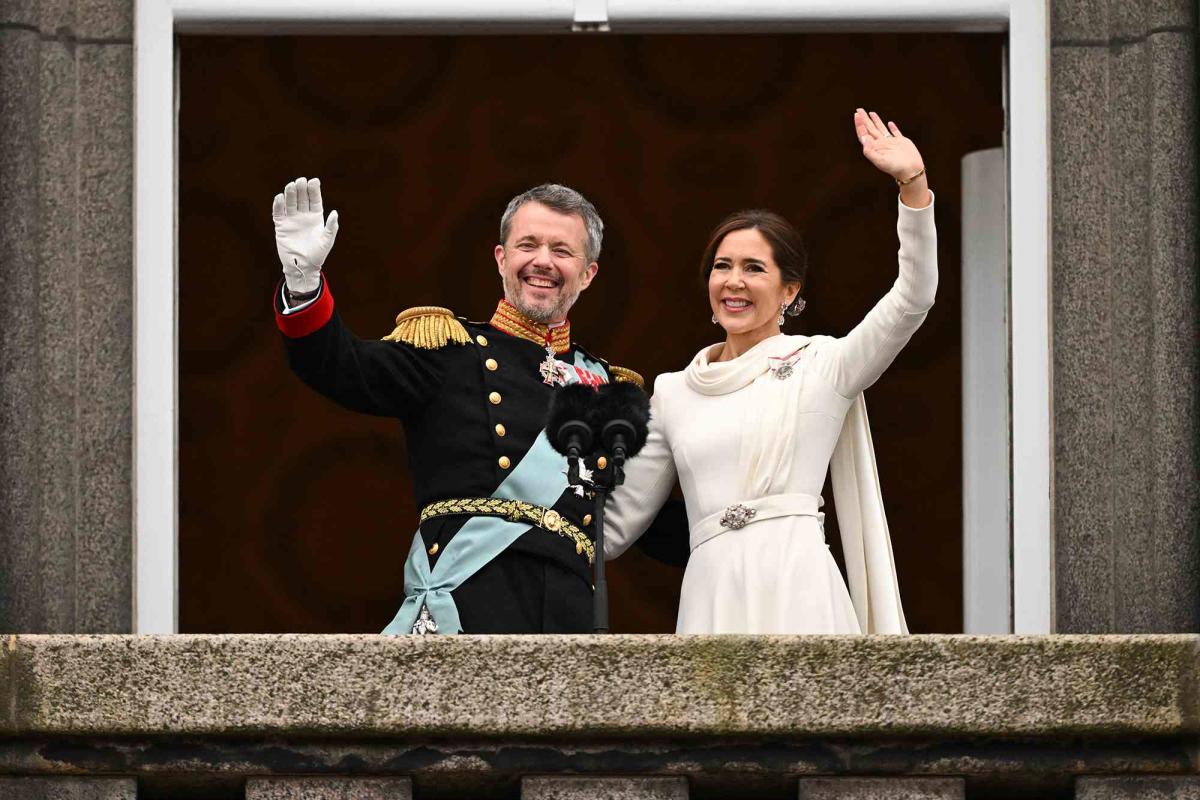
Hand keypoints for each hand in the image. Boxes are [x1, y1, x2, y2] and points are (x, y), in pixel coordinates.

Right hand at [272, 177, 338, 293]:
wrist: (303, 266)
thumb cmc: (318, 255)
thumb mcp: (327, 241)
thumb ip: (331, 227)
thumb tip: (335, 213)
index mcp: (316, 217)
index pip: (315, 200)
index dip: (314, 190)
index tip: (314, 181)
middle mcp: (304, 215)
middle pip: (302, 198)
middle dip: (301, 189)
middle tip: (301, 181)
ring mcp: (292, 219)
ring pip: (290, 202)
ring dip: (290, 194)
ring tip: (291, 186)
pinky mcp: (281, 226)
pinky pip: (278, 213)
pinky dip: (278, 205)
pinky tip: (280, 197)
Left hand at [854, 109, 924, 182]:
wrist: (910, 170)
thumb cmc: (895, 168)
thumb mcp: (879, 161)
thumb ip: (870, 150)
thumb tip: (864, 138)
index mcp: (875, 148)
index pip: (864, 134)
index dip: (860, 125)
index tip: (857, 115)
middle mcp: (881, 144)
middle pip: (870, 129)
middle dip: (864, 120)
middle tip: (859, 109)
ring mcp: (891, 143)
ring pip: (881, 129)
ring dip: (875, 121)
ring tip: (870, 113)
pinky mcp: (901, 142)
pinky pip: (895, 132)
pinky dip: (892, 127)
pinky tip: (889, 123)